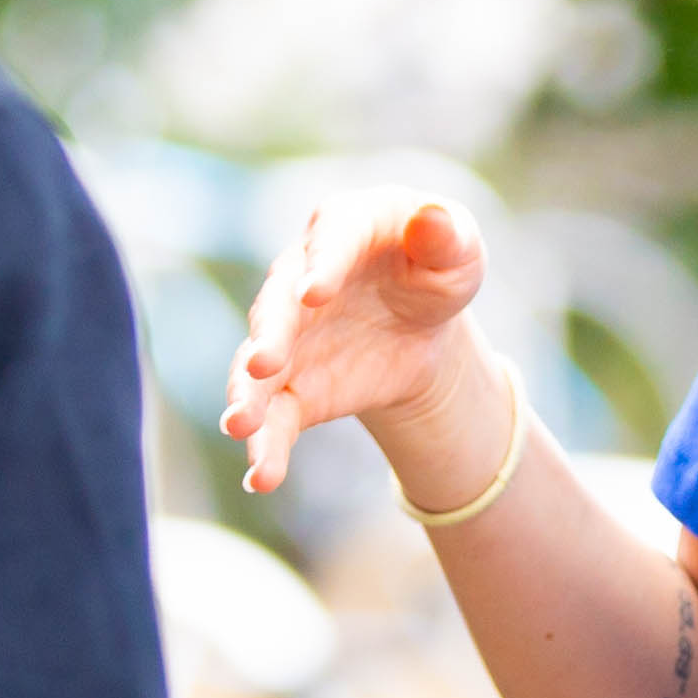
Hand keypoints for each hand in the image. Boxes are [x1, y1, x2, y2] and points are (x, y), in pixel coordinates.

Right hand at [225, 194, 501, 500]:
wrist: (420, 325)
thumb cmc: (435, 267)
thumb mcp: (457, 251)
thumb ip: (446, 235)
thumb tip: (430, 219)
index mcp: (346, 227)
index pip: (331, 239)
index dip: (322, 264)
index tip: (314, 293)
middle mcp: (300, 278)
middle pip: (277, 304)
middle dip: (269, 334)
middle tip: (264, 361)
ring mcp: (289, 335)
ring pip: (257, 365)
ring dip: (247, 394)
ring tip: (239, 425)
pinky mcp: (292, 385)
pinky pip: (273, 417)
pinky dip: (266, 445)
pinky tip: (261, 477)